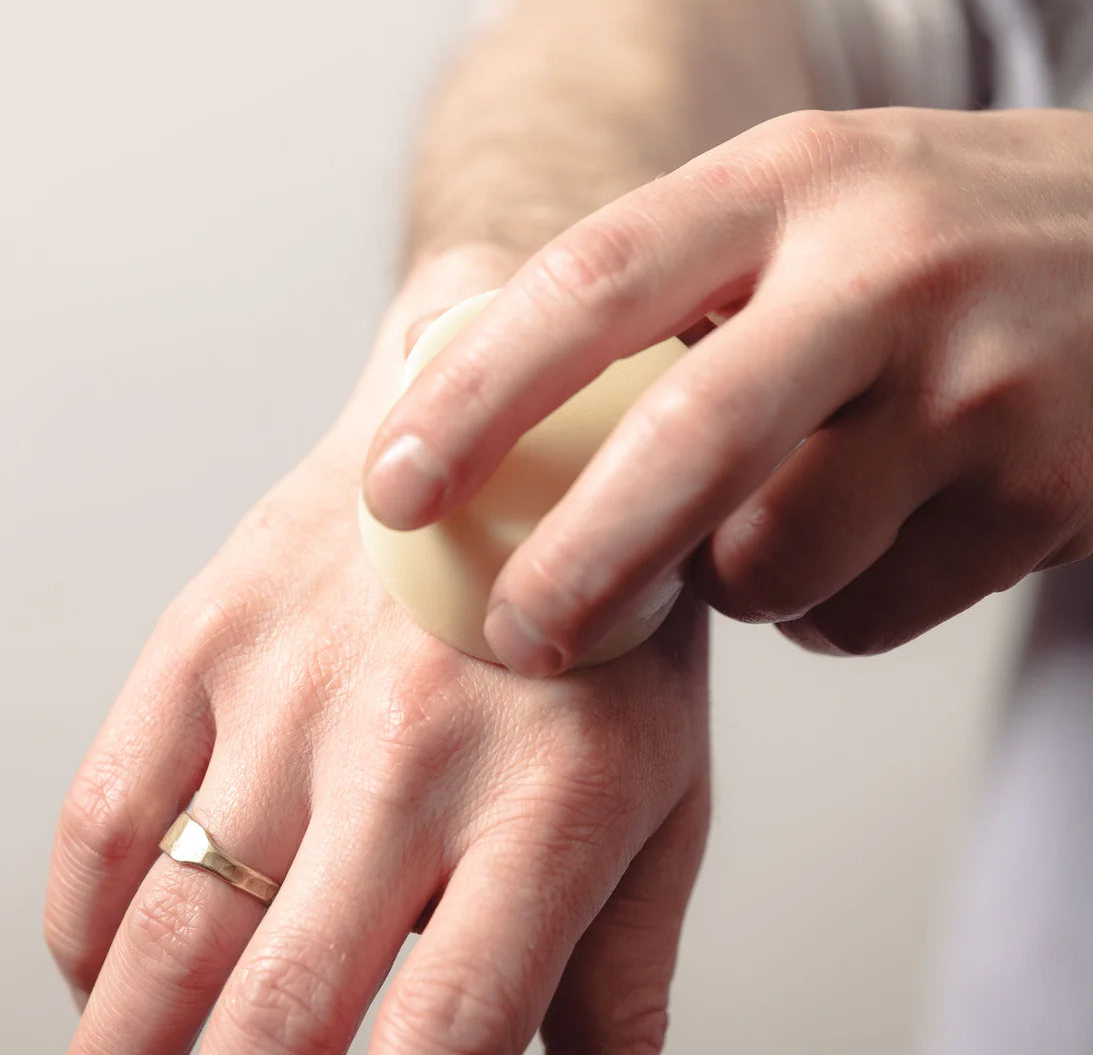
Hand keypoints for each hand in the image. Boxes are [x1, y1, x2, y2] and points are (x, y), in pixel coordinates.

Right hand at [45, 252, 709, 1054]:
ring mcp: (298, 685)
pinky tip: (117, 968)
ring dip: (127, 1052)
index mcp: (552, 806)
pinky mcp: (216, 629)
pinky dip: (88, 930)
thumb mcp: (664, 792)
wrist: (532, 439)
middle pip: (279, 1017)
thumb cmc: (608, 629)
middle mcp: (415, 752)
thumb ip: (621, 966)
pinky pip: (105, 817)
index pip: (449, 1039)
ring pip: (165, 938)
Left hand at [363, 108, 1092, 668]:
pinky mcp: (1042, 496)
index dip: (475, 395)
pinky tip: (870, 542)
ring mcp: (975, 387)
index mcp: (796, 178)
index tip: (391, 488)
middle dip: (574, 561)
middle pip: (683, 444)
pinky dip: (828, 609)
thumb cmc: (962, 234)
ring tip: (767, 532)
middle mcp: (885, 269)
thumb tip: (525, 438)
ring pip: (774, 559)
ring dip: (735, 583)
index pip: (594, 282)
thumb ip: (689, 295)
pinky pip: (864, 612)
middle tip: (511, 632)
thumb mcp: (824, 204)